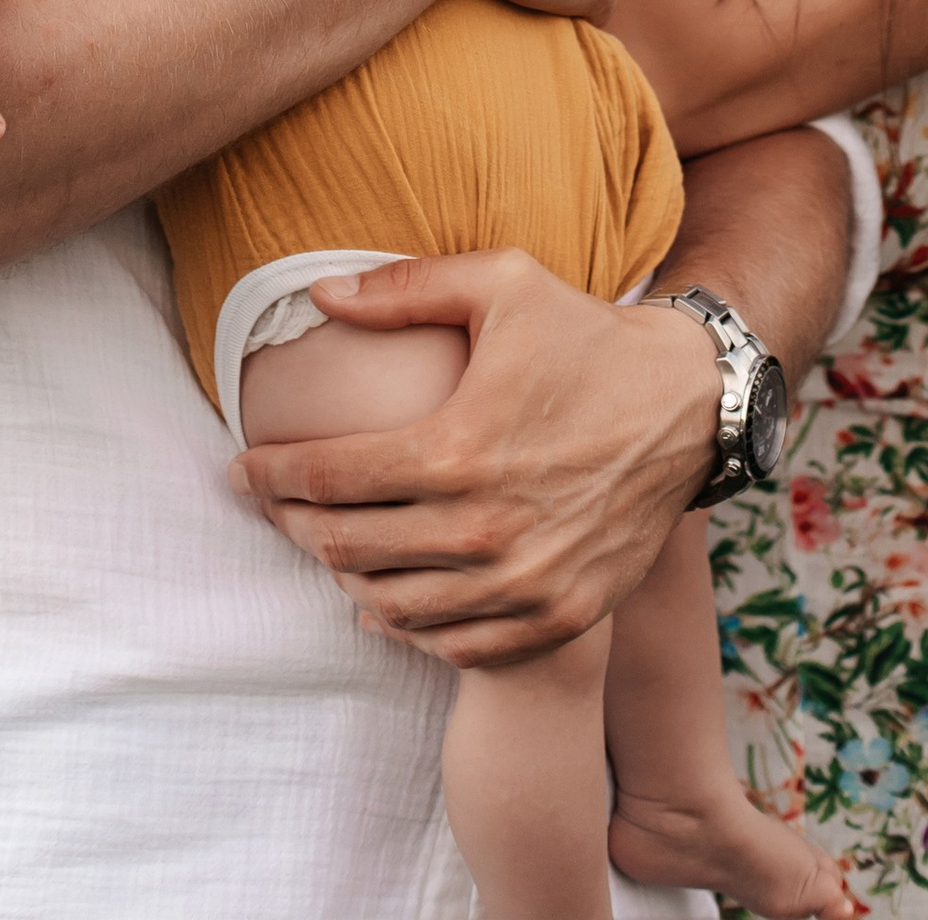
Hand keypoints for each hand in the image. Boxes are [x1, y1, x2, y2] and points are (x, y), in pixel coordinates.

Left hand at [228, 250, 719, 664]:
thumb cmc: (586, 335)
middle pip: (347, 548)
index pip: (327, 479)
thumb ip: (403, 287)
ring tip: (326, 545)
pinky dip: (408, 625)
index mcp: (458, 447)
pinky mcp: (558, 618)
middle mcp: (484, 529)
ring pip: (393, 607)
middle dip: (292, 528)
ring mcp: (523, 585)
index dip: (269, 477)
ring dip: (344, 579)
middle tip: (272, 507)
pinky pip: (455, 645)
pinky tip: (387, 595)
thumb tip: (316, 292)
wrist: (689, 405)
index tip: (239, 469)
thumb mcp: (500, 282)